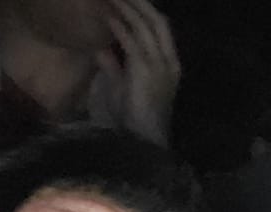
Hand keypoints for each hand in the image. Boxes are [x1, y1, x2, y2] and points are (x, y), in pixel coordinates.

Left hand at [89, 0, 180, 144]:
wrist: (141, 139)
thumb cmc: (132, 117)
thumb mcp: (121, 85)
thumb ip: (114, 65)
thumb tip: (101, 47)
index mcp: (168, 65)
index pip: (160, 28)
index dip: (145, 10)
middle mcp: (168, 61)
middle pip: (157, 21)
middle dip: (139, 2)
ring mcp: (160, 65)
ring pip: (146, 26)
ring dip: (128, 8)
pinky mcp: (146, 70)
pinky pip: (133, 42)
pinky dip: (120, 27)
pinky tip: (108, 16)